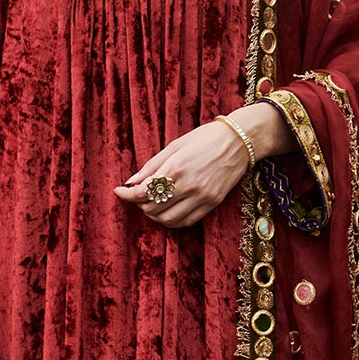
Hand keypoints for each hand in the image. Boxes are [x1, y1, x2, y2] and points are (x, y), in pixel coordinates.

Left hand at [114, 105, 285, 227]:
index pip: (142, 192)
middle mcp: (188, 186)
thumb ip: (152, 166)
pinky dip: (172, 221)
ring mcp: (201, 197)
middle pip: (152, 208)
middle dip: (139, 204)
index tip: (119, 191)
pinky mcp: (212, 204)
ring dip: (154, 215)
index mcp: (176, 168)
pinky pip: (186, 222)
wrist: (240, 141)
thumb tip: (131, 181)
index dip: (126, 195)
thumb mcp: (175, 145)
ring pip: (168, 220)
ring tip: (151, 204)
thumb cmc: (206, 137)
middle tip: (136, 195)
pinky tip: (167, 211)